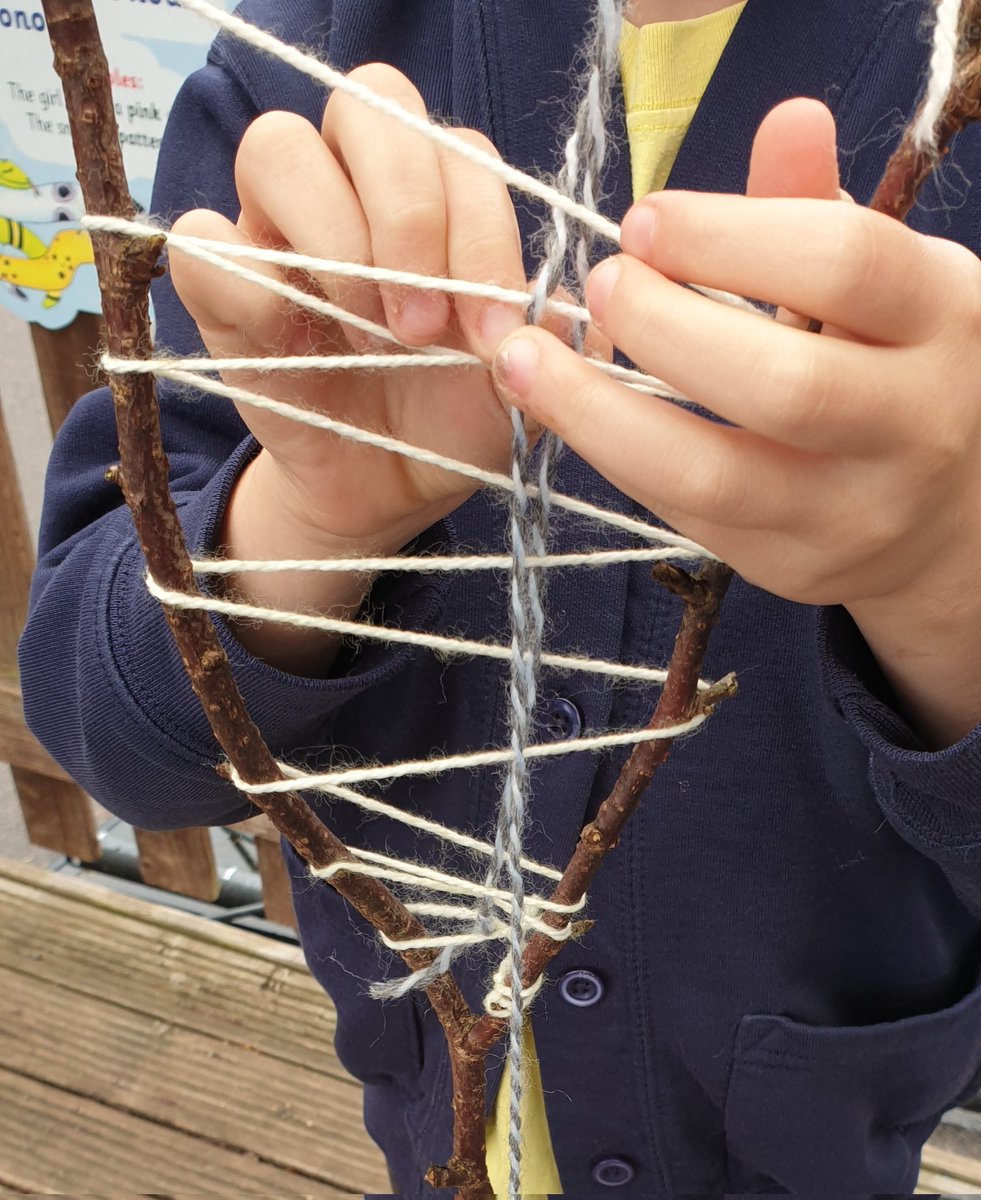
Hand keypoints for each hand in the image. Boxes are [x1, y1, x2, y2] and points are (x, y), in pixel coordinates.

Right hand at [168, 65, 536, 669]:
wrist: (387, 490)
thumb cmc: (457, 421)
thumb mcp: (525, 386)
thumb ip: (562, 334)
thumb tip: (598, 291)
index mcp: (438, 193)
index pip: (455, 147)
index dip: (479, 230)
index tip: (492, 333)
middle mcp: (355, 185)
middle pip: (364, 104)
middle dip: (408, 213)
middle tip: (423, 325)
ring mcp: (278, 226)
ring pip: (276, 147)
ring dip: (334, 240)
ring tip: (367, 335)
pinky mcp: (219, 284)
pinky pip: (205, 240)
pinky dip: (249, 283)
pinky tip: (292, 338)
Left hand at [492, 99, 980, 743]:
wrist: (948, 514)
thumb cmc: (894, 368)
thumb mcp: (881, 283)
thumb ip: (818, 211)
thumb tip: (787, 118)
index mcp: (942, 321)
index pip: (845, 264)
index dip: (728, 235)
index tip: (644, 222)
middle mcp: (912, 425)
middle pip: (782, 383)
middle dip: (664, 328)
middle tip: (600, 284)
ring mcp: (850, 512)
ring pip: (714, 474)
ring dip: (600, 414)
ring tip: (526, 360)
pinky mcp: (791, 567)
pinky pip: (687, 516)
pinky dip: (616, 458)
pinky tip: (571, 412)